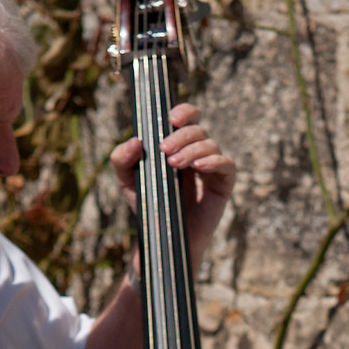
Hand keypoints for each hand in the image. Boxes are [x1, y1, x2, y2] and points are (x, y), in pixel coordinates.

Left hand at [110, 103, 235, 268]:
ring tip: (174, 165)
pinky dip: (214, 161)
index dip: (185, 111)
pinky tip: (198, 167)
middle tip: (164, 151)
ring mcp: (212, 168)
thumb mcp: (127, 181)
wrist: (162, 237)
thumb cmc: (148, 206)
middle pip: (199, 129)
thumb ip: (121, 159)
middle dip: (181, 136)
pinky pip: (227, 164)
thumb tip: (135, 141)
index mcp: (178, 145)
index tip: (171, 118)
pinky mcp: (222, 185)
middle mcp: (197, 152)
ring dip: (192, 150)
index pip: (189, 118)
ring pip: (211, 144)